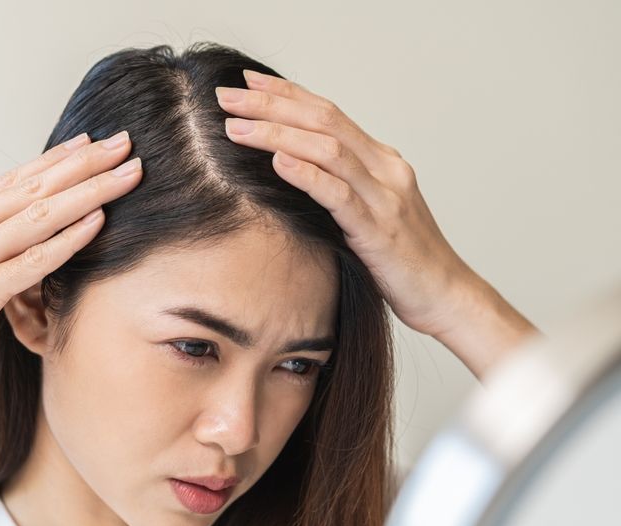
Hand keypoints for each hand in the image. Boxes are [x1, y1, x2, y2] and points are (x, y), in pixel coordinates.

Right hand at [0, 131, 142, 396]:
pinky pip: (32, 261)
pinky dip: (68, 239)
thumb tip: (0, 237)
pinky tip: (98, 221)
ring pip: (40, 215)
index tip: (87, 142)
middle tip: (122, 143)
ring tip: (127, 173)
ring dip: (89, 191)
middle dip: (84, 164)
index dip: (54, 159)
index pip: (12, 180)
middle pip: (34, 187)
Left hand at [215, 69, 478, 339]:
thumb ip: (339, 188)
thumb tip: (289, 172)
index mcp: (380, 161)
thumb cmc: (402, 261)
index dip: (286, 93)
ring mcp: (385, 196)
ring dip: (277, 134)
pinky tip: (277, 161)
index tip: (247, 80)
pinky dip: (306, 174)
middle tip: (226, 95)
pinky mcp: (379, 230)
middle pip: (323, 119)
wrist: (446, 296)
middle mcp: (385, 168)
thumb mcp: (368, 214)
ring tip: (235, 127)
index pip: (327, 113)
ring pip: (327, 149)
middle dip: (271, 104)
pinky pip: (338, 194)